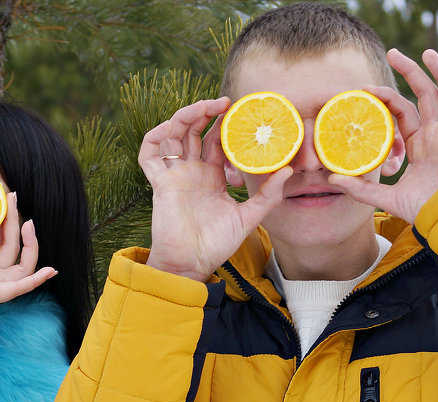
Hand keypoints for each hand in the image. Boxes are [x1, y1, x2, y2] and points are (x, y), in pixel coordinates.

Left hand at [0, 193, 55, 309]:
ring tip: (28, 223)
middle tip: (13, 197)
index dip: (4, 223)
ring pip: (25, 263)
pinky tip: (50, 270)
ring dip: (31, 244)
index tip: (2, 201)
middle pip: (13, 246)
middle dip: (15, 222)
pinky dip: (38, 279)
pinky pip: (24, 286)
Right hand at [139, 98, 291, 281]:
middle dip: (207, 112)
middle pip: (194, 131)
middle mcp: (191, 171)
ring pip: (173, 134)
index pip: (216, 141)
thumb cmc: (217, 244)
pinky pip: (149, 154)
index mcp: (211, 176)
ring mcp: (174, 175)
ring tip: (205, 107)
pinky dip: (156, 136)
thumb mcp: (249, 217)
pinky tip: (171, 127)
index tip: (241, 111)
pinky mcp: (160, 183)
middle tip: (226, 101)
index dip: (225, 124)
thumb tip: (289, 170)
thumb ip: (268, 196)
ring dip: (186, 116)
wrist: (191, 263)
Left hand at [329, 49, 437, 224]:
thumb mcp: (385, 197)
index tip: (367, 89)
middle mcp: (436, 135)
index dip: (387, 99)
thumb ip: (360, 188)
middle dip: (411, 72)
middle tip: (392, 53)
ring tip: (424, 52)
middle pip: (424, 95)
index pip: (402, 113)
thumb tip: (330, 178)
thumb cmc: (422, 209)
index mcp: (419, 145)